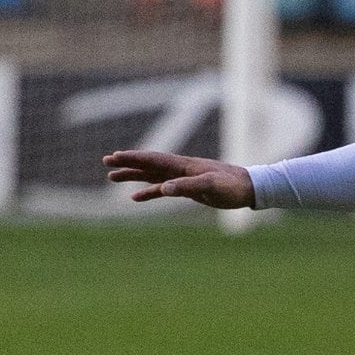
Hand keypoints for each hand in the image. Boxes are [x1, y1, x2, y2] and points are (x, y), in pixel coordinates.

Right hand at [102, 149, 255, 209]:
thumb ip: (187, 186)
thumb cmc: (232, 185)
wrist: (249, 188)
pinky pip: (162, 189)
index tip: (115, 156)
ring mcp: (183, 178)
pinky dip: (149, 192)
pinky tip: (135, 198)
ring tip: (112, 178)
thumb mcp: (210, 186)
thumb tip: (164, 189)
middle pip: (148, 164)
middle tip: (106, 162)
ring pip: (152, 175)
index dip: (134, 158)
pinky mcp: (188, 188)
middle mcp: (180, 168)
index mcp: (184, 165)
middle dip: (127, 163)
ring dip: (133, 176)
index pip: (154, 159)